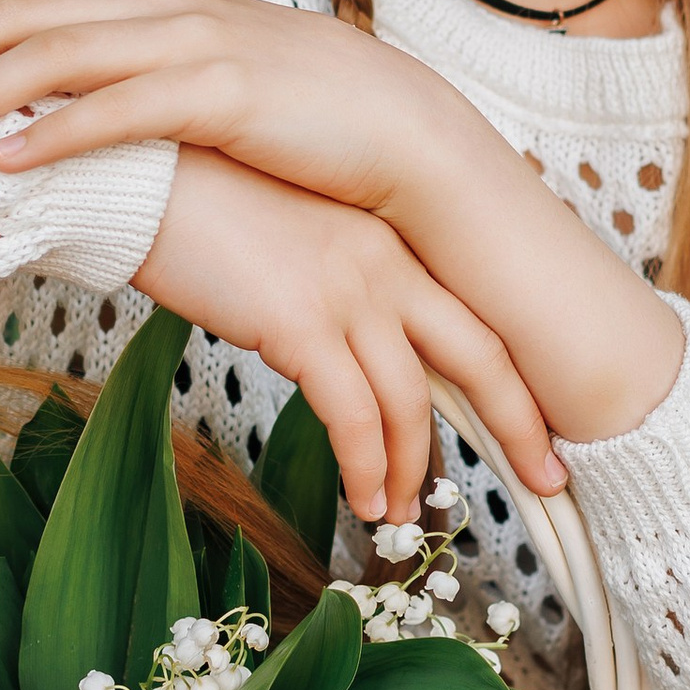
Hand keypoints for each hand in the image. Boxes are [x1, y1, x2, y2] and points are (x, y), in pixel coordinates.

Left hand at [0, 0, 449, 217]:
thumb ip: (116, 65)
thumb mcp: (186, 71)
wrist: (397, 128)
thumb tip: (31, 94)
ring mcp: (187, 41)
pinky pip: (116, 110)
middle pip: (10, 8)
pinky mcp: (221, 94)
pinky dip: (48, 133)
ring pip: (51, 53)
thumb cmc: (284, 114)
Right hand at [137, 151, 565, 521]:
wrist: (140, 175)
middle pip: (481, 354)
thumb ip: (335, 286)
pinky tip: (361, 498)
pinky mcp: (298, 320)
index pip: (475, 315)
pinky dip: (365, 467)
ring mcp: (346, 289)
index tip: (539, 425)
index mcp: (389, 239)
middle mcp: (384, 261)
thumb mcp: (292, 238)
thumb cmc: (200, 207)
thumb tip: (344, 349)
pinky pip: (352, 415)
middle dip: (520, 425)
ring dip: (410, 469)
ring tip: (399, 514)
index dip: (515, 377)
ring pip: (410, 401)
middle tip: (548, 480)